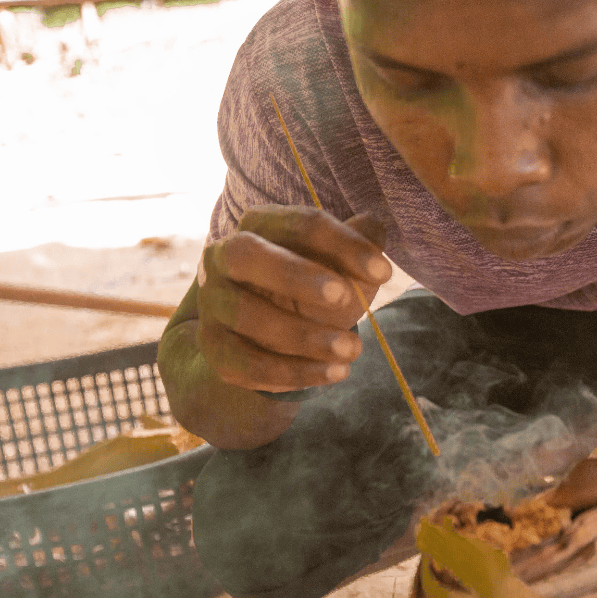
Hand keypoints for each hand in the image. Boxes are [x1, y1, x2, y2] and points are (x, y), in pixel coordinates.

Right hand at [197, 205, 391, 392]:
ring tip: (352, 349)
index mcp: (259, 225)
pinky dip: (294, 372)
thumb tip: (374, 227)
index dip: (343, 245)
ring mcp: (212, 303)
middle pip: (247, 255)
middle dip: (296, 275)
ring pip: (247, 315)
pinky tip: (334, 373)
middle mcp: (223, 257)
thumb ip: (357, 243)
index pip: (298, 224)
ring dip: (304, 336)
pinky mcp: (214, 347)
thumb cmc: (308, 288)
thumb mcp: (336, 264)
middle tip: (344, 296)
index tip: (384, 273)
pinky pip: (247, 363)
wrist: (261, 332)